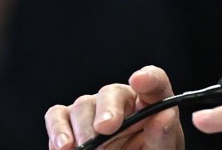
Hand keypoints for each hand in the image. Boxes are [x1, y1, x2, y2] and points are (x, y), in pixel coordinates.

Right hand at [44, 65, 184, 149]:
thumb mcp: (162, 149)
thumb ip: (163, 135)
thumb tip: (164, 116)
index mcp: (151, 102)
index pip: (154, 81)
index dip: (148, 78)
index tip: (140, 80)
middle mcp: (122, 101)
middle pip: (112, 92)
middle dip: (107, 109)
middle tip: (105, 128)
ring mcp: (94, 109)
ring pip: (83, 105)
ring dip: (83, 128)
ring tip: (85, 148)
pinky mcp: (70, 121)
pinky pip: (58, 116)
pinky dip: (58, 130)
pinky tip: (64, 146)